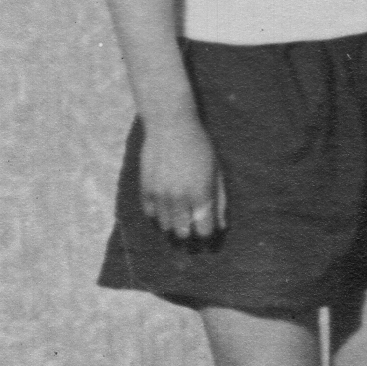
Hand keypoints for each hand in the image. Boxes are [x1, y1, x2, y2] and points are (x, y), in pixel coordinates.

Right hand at [139, 118, 225, 243]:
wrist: (169, 127)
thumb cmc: (200, 148)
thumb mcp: (216, 173)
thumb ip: (219, 201)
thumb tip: (221, 226)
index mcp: (201, 195)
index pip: (203, 230)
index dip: (207, 238)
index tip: (208, 238)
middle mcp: (179, 199)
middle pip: (183, 233)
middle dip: (189, 236)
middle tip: (193, 234)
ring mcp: (160, 195)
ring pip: (165, 227)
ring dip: (173, 227)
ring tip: (180, 222)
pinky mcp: (145, 190)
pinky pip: (151, 215)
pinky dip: (159, 217)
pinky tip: (167, 211)